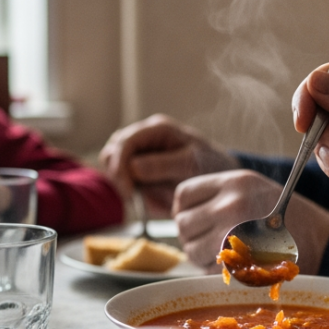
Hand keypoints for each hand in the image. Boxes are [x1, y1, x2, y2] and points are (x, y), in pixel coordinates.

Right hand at [99, 114, 239, 215]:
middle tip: (131, 197)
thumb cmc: (209, 166)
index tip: (128, 190)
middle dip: (117, 174)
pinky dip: (126, 190)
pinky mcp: (138, 170)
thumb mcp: (191, 164)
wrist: (217, 180)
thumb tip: (133, 167)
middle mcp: (144, 137)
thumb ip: (163, 165)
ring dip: (119, 182)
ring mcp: (139, 153)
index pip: (125, 141)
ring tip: (137, 197)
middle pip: (112, 151)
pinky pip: (122, 179)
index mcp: (157, 129)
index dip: (121, 165)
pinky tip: (140, 198)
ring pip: (112, 164)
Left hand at [173, 170, 328, 273]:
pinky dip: (214, 271)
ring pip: (190, 249)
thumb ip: (220, 197)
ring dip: (201, 255)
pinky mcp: (238, 262)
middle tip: (209, 239)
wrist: (323, 242)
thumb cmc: (288, 219)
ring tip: (225, 252)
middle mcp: (230, 204)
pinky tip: (236, 265)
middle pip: (182, 223)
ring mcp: (233, 233)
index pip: (183, 194)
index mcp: (234, 182)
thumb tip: (183, 213)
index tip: (194, 217)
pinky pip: (206, 269)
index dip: (184, 209)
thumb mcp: (254, 191)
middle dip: (191, 235)